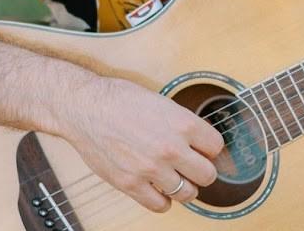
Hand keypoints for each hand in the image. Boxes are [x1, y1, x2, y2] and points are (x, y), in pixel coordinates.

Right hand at [59, 76, 223, 212]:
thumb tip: (199, 140)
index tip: (204, 149)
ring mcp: (151, 169)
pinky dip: (163, 200)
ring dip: (185, 187)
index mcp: (183, 123)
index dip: (210, 148)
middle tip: (194, 166)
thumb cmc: (122, 99)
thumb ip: (182, 123)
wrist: (87, 108)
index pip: (216, 146)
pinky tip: (159, 189)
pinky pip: (160, 205)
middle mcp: (171, 148)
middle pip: (207, 175)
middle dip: (202, 170)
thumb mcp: (162, 102)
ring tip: (177, 178)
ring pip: (187, 193)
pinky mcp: (131, 184)